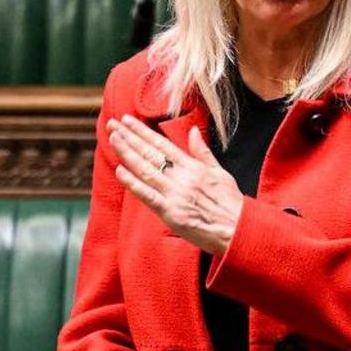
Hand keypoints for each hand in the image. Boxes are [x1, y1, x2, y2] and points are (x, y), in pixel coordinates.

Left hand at [106, 114, 243, 255]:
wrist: (237, 229)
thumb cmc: (230, 203)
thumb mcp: (220, 172)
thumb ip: (203, 152)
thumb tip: (193, 132)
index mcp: (193, 167)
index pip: (163, 144)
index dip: (143, 132)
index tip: (128, 120)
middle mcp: (182, 177)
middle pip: (150, 153)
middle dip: (129, 137)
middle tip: (112, 123)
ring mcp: (175, 194)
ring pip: (146, 170)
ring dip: (127, 153)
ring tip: (113, 139)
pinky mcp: (171, 213)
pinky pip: (148, 195)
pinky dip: (133, 183)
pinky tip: (120, 170)